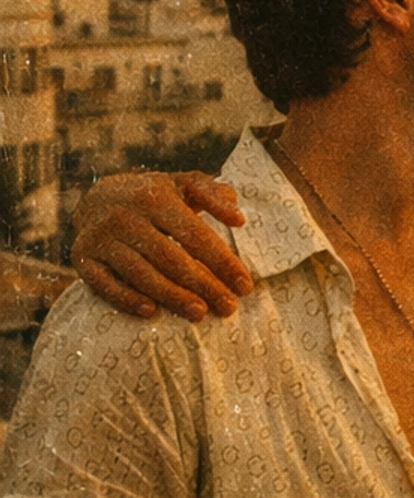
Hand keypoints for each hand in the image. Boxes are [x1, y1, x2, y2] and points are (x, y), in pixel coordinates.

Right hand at [72, 171, 251, 321]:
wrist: (96, 197)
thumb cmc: (153, 196)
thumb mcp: (183, 184)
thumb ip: (213, 194)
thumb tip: (238, 217)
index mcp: (154, 198)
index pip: (194, 235)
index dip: (222, 262)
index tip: (245, 286)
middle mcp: (125, 217)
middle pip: (171, 258)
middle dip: (204, 285)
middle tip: (229, 308)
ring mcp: (101, 238)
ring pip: (141, 274)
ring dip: (172, 296)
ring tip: (199, 313)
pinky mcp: (84, 258)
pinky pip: (105, 284)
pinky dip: (126, 299)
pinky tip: (150, 312)